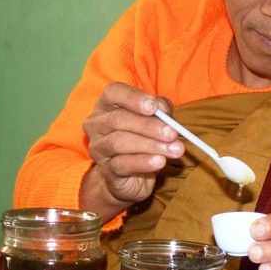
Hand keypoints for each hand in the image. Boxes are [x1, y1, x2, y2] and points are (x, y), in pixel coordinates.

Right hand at [79, 82, 183, 219]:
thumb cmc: (143, 139)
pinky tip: (159, 161)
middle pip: (118, 119)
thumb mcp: (156, 120)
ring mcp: (98, 148)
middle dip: (148, 126)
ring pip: (120, 142)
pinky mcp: (106, 170)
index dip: (133, 98)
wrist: (133, 177)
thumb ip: (161, 110)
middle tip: (172, 133)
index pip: (113, 93)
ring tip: (173, 150)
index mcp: (107, 105)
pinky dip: (143, 162)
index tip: (154, 107)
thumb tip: (163, 110)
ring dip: (150, 145)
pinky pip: (122, 164)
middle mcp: (96, 124)